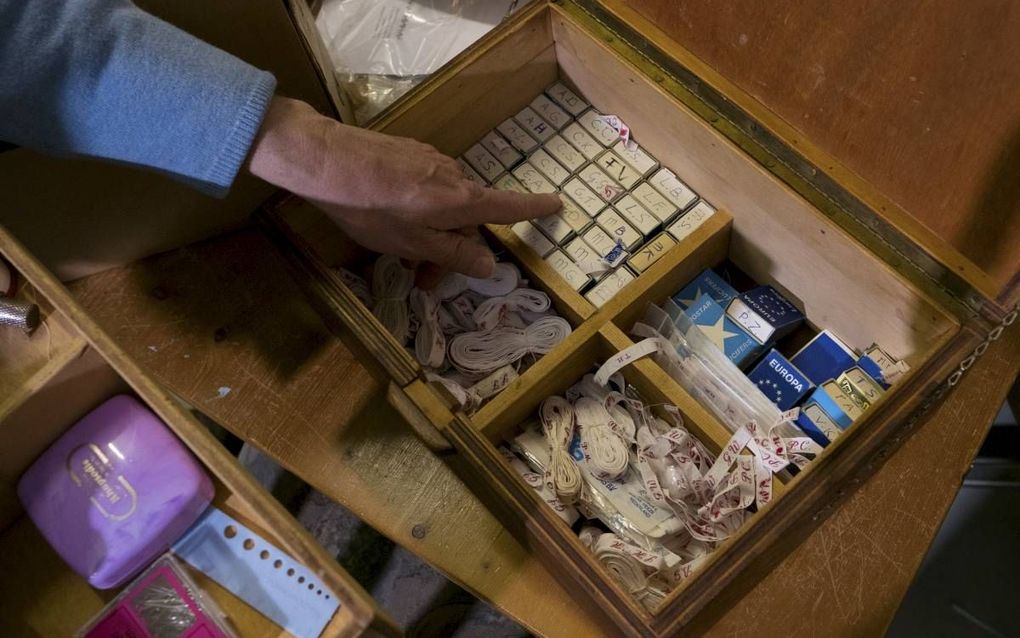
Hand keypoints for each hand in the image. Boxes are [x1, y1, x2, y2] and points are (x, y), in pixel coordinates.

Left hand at [247, 97, 560, 280]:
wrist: (327, 161)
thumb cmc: (371, 208)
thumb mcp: (413, 242)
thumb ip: (453, 254)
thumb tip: (490, 265)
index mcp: (461, 201)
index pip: (507, 207)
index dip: (533, 209)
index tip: (557, 205)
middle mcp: (454, 176)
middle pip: (468, 217)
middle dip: (453, 249)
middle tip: (423, 280)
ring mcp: (430, 161)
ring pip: (444, 204)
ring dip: (432, 231)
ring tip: (399, 254)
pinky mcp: (408, 153)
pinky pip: (426, 188)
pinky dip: (419, 210)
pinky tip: (388, 218)